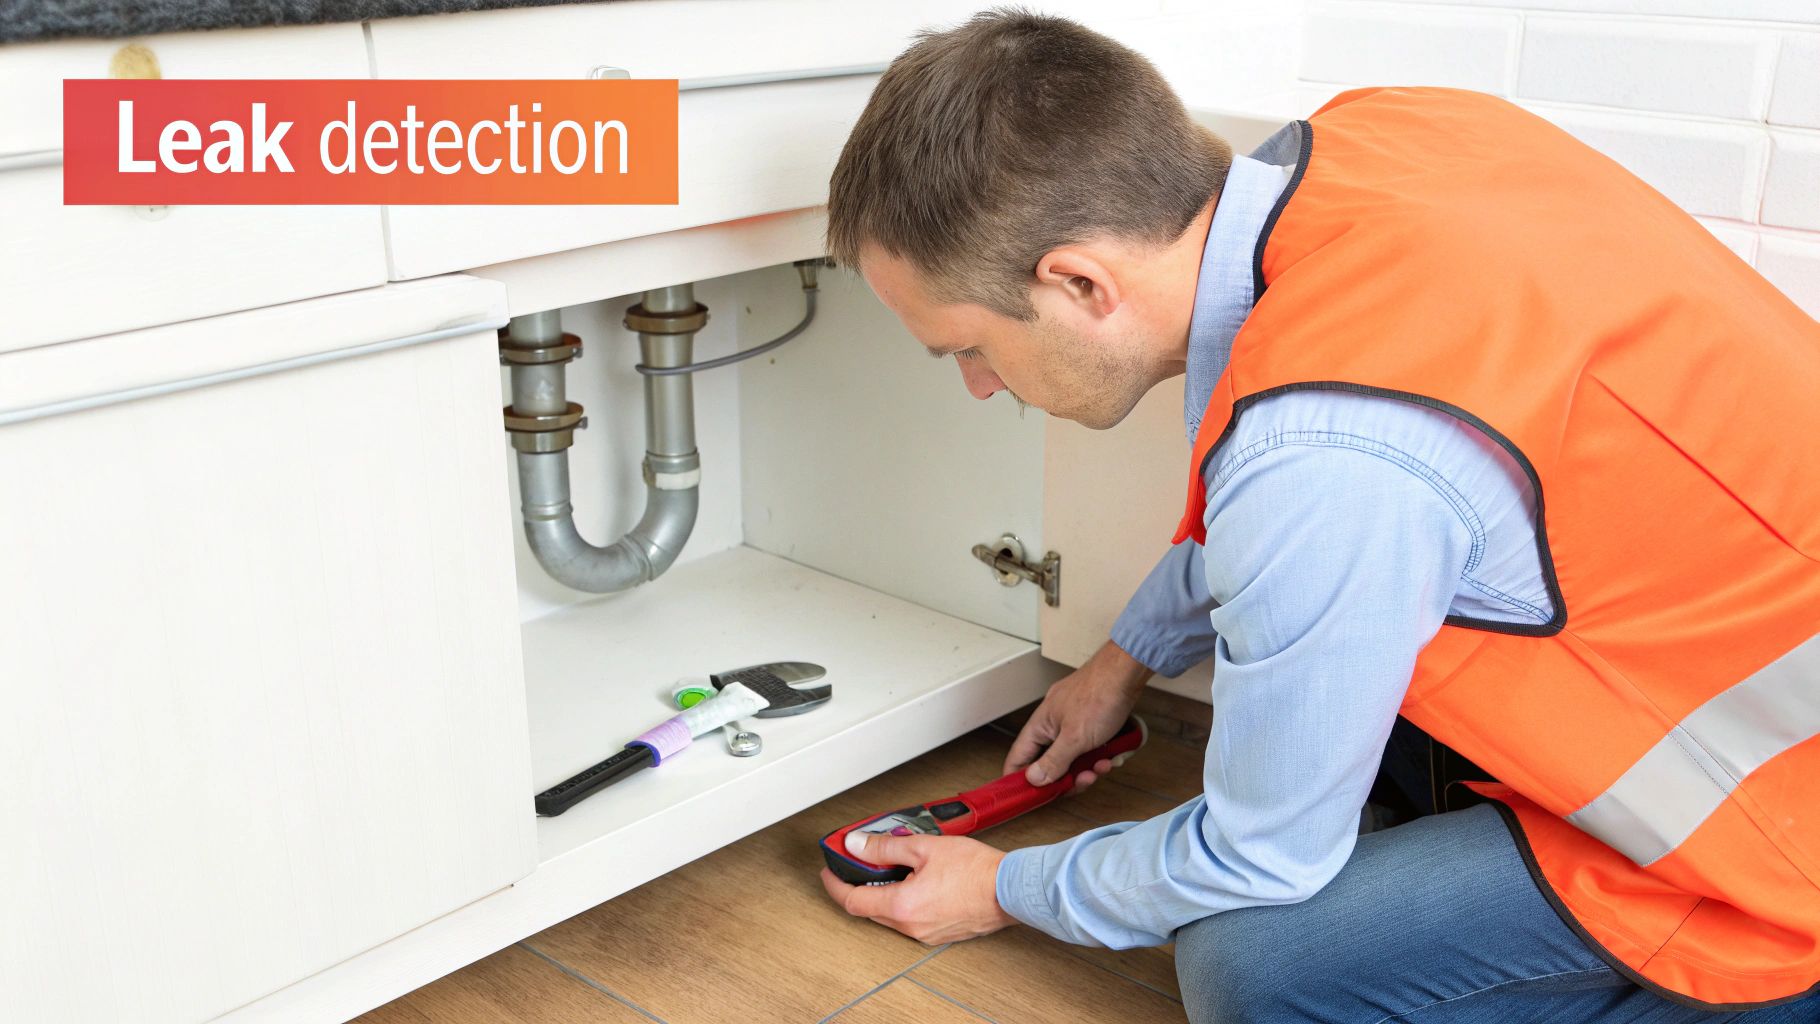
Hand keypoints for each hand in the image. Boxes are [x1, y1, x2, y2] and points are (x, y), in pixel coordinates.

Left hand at [819, 831, 1014, 944]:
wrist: (1010, 888)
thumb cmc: (976, 870)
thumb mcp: (924, 847)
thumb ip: (885, 846)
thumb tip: (857, 845)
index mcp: (901, 906)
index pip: (852, 900)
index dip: (835, 884)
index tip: (829, 871)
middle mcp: (910, 926)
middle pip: (868, 909)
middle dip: (858, 885)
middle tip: (858, 862)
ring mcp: (925, 933)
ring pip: (889, 914)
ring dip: (882, 892)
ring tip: (891, 866)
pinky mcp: (938, 933)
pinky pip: (909, 919)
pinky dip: (902, 900)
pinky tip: (914, 880)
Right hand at [1005, 639, 1151, 791]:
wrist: (1126, 672)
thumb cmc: (1099, 696)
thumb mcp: (1075, 738)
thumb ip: (1053, 761)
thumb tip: (1033, 779)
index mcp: (1040, 725)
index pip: (1019, 758)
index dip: (1021, 779)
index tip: (1032, 798)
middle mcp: (1052, 723)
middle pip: (1049, 762)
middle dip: (1067, 776)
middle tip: (1083, 781)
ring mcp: (1072, 721)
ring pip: (1072, 756)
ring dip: (1088, 767)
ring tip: (1102, 766)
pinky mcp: (1090, 720)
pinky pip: (1088, 747)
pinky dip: (1099, 754)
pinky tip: (1112, 754)